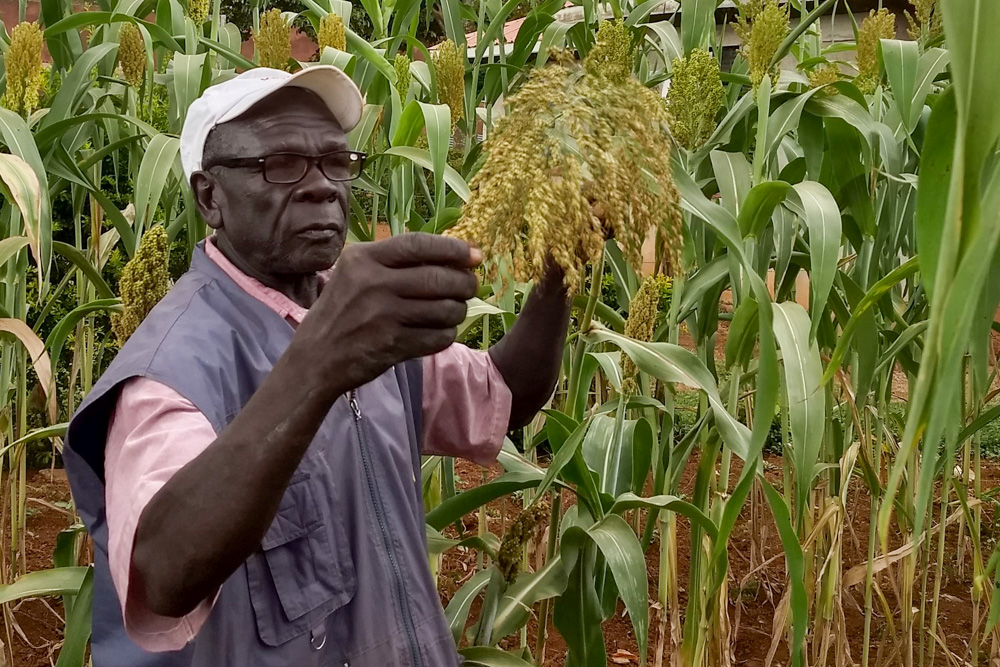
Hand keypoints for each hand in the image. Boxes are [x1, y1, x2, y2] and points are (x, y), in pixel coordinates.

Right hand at [292, 233, 480, 394]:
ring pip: (445, 308)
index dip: (454, 249)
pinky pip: (439, 336)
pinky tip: (441, 331)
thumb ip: (394, 262)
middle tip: (470, 286)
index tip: (475, 255)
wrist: (314, 359)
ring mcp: (383, 316)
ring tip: (454, 310)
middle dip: (465, 283)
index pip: (419, 245)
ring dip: (458, 310)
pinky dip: (447, 334)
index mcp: (363, 259)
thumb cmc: (341, 312)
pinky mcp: (392, 345)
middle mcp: (373, 283)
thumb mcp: (354, 274)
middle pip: (439, 277)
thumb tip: (453, 257)